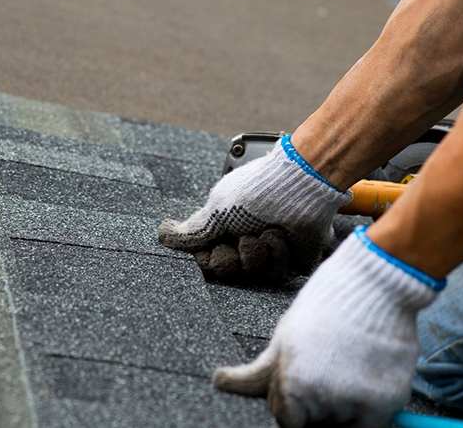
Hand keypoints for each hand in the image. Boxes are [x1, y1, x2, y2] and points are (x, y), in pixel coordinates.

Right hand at [157, 136, 351, 283]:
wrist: (299, 186)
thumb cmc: (257, 192)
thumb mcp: (217, 210)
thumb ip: (192, 231)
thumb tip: (163, 235)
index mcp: (225, 227)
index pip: (207, 260)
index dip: (209, 259)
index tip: (215, 246)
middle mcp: (245, 239)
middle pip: (228, 272)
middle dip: (234, 258)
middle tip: (242, 240)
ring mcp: (268, 250)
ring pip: (252, 276)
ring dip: (258, 252)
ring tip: (267, 231)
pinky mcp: (292, 259)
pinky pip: (277, 274)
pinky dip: (278, 253)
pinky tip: (280, 236)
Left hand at [213, 226, 442, 425]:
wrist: (375, 283)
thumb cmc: (327, 303)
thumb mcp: (285, 334)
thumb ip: (258, 372)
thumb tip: (219, 381)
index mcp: (291, 383)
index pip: (285, 419)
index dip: (293, 399)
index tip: (304, 378)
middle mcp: (321, 399)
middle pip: (314, 423)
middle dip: (318, 404)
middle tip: (329, 367)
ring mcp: (356, 403)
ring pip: (342, 423)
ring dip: (343, 404)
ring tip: (348, 363)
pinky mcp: (386, 403)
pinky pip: (370, 424)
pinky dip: (368, 406)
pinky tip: (365, 372)